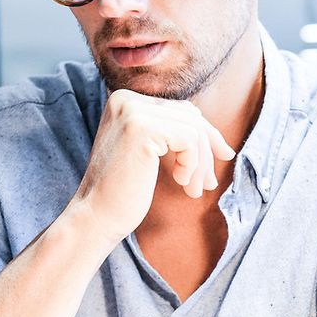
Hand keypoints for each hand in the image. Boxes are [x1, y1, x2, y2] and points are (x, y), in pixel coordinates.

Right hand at [73, 90, 234, 245]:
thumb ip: (170, 134)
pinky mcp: (142, 129)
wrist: (96, 217)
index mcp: (125, 101)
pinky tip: (180, 182)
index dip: (206, 136)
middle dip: (206, 152)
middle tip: (209, 183)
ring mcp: (133, 111)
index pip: (180, 109)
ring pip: (194, 130)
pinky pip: (190, 140)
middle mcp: (127, 100)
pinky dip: (192, 164)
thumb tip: (214, 135)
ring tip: (193, 191)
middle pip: (190, 117)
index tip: (220, 160)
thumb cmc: (123, 192)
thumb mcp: (147, 154)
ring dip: (200, 165)